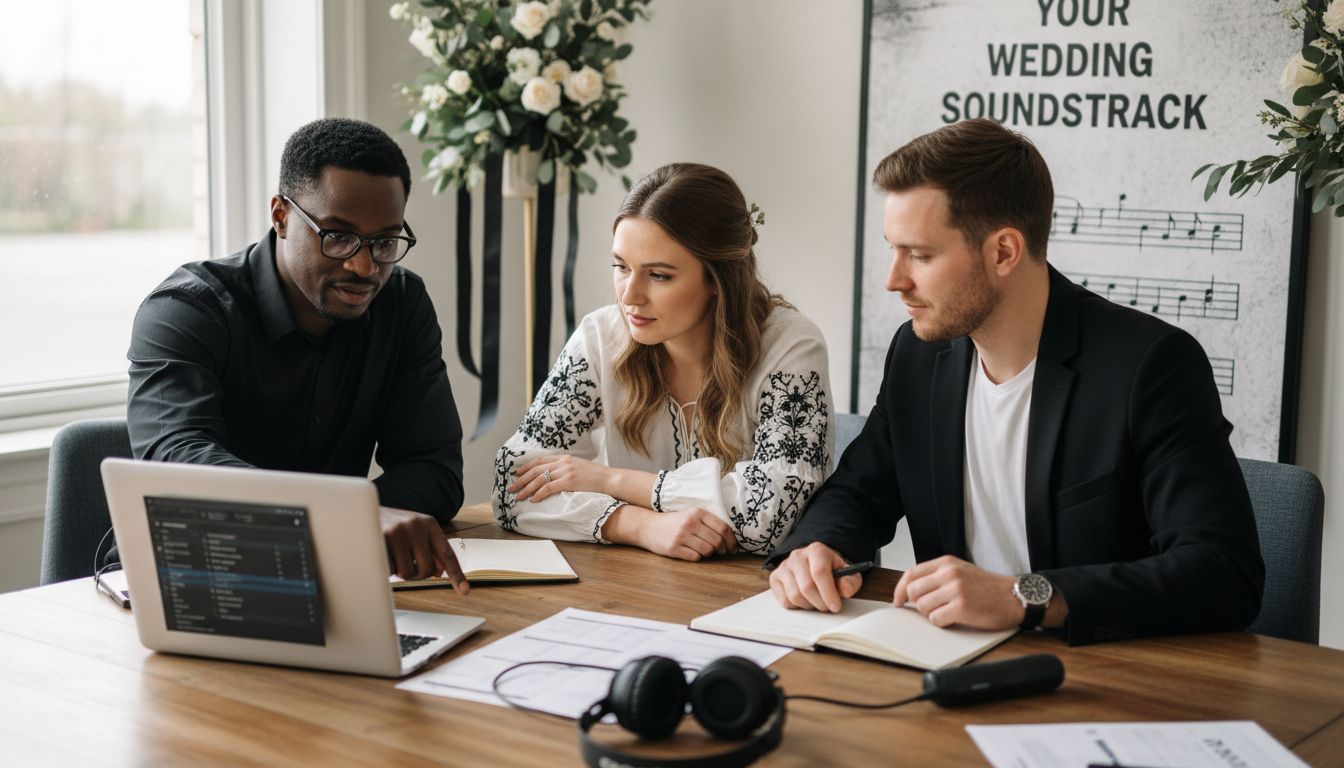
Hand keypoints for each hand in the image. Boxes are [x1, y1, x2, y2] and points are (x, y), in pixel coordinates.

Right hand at [379, 506, 468, 594]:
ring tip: (392, 557)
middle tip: (406, 564)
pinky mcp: (381, 539)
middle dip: (417, 573)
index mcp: (429, 524)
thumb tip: (439, 572)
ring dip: (400, 572)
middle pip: (426, 569)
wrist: (362, 510)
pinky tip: (381, 554)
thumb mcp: (415, 533)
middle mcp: (416, 525)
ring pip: (407, 572)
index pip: (447, 554)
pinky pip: (389, 570)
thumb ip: (430, 549)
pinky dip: (386, 568)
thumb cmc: (393, 527)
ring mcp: (398, 532)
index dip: (457, 574)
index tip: (465, 591)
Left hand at [510, 455, 615, 501]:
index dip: (526, 467)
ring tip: (518, 496)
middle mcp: (563, 462)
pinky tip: (533, 500)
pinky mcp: (569, 481)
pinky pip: (548, 487)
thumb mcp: (579, 467)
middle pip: (536, 469)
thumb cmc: (596, 476)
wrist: (610, 479)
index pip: (540, 460)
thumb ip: (566, 468)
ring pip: (539, 479)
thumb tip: (553, 475)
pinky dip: (539, 494)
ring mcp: (566, 471)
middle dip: (521, 479)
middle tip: (511, 488)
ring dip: (526, 488)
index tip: (517, 474)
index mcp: (564, 457)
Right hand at [603, 505, 737, 560]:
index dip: (731, 540)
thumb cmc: (673, 523)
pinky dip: (697, 557)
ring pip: (707, 551)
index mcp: (697, 512)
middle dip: (722, 549)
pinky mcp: (673, 548)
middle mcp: (689, 522)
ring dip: (709, 554)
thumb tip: (730, 539)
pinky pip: (695, 557)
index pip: (723, 527)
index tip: (733, 547)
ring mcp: (681, 535)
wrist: (647, 526)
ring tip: (704, 551)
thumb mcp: (690, 516)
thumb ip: (708, 523)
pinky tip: (692, 553)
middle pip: (717, 541)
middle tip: (720, 552)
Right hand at [769, 542, 862, 612]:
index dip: (828, 592)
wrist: (817, 567)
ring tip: (817, 602)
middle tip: (828, 608)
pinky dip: (796, 606)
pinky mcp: (775, 578)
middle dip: (820, 602)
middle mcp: (797, 555)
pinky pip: (784, 600)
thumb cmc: (833, 572)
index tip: (835, 607)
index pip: (819, 572)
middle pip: (806, 586)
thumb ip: (850, 582)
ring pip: (794, 595)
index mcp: (817, 550)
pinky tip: (805, 600)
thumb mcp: (848, 575)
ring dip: (809, 605)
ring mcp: (784, 566)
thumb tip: (845, 591)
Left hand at [891, 555, 1018, 629]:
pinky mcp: (961, 607)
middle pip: (913, 592)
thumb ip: (938, 576)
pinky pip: (935, 619)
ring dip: (931, 614)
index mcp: (946, 563)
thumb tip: (911, 590)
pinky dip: (942, 623)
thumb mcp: (961, 571)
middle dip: (918, 604)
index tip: (898, 601)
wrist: (1014, 596)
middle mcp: (949, 573)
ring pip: (922, 607)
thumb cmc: (988, 588)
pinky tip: (955, 619)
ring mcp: (955, 590)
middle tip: (931, 609)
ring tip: (948, 612)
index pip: (911, 573)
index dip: (900, 589)